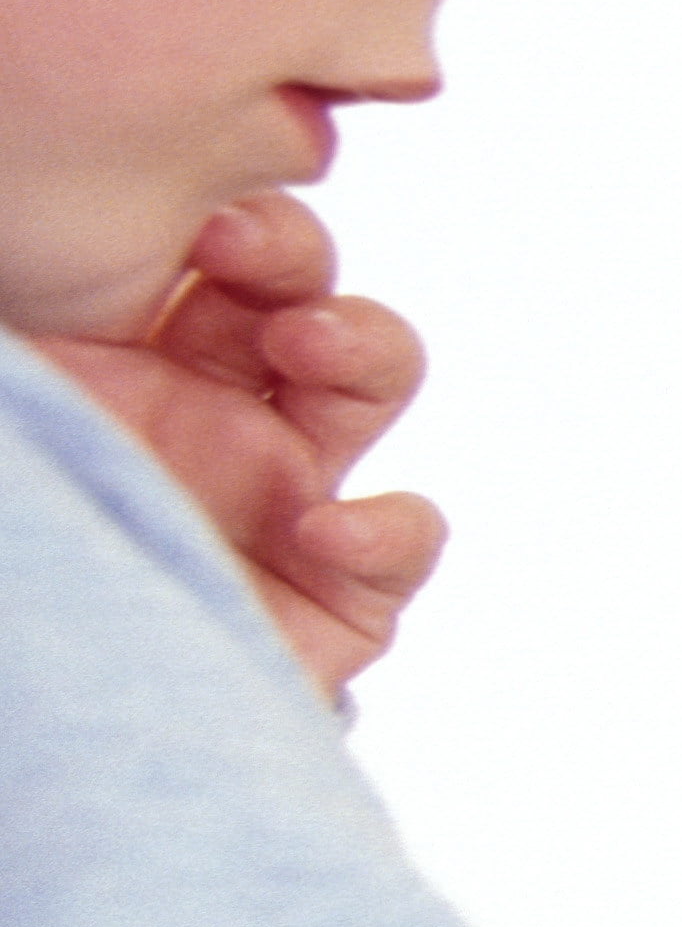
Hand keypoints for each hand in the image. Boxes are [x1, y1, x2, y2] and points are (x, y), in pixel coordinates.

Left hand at [32, 192, 443, 695]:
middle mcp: (212, 419)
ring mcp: (276, 503)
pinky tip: (322, 530)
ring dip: (358, 347)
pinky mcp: (329, 605)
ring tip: (305, 344)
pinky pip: (399, 550)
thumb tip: (19, 213)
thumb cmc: (14, 529)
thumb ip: (45, 337)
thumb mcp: (18, 406)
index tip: (186, 221)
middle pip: (297, 293)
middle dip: (289, 260)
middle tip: (230, 251)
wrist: (32, 713)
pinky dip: (385, 532)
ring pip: (368, 387)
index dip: (232, 222)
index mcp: (129, 359)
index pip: (218, 259)